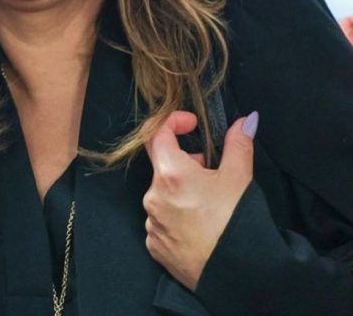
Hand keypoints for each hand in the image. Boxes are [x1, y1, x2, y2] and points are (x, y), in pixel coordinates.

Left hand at [143, 110, 257, 289]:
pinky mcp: (154, 244)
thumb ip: (238, 144)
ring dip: (181, 190)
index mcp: (170, 174)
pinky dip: (177, 214)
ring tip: (209, 201)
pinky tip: (199, 224)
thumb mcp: (240, 178)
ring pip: (162, 194)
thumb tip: (244, 121)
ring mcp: (151, 222)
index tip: (191, 123)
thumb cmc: (236, 223)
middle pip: (162, 166)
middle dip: (185, 161)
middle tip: (209, 169)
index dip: (172, 121)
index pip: (156, 133)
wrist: (236, 274)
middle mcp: (153, 196)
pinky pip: (161, 219)